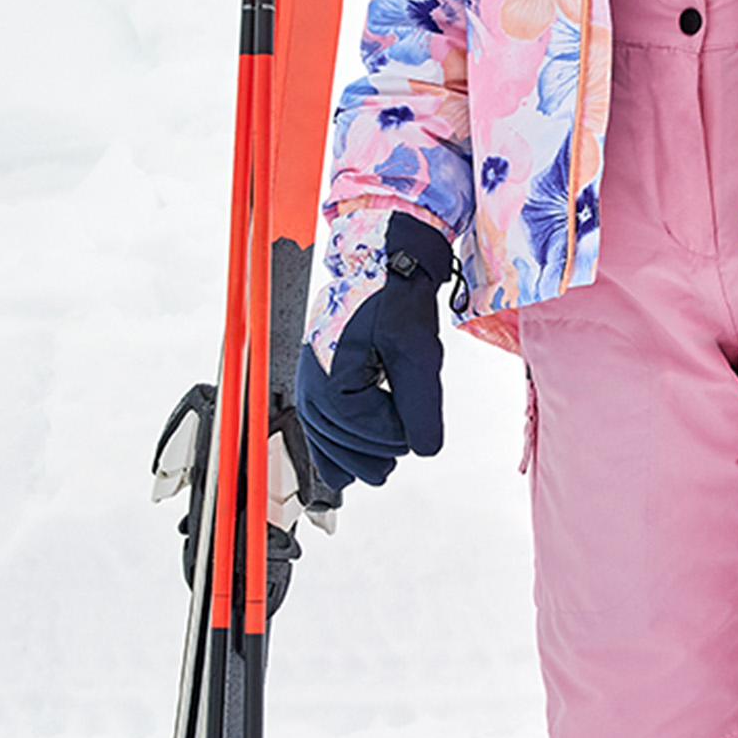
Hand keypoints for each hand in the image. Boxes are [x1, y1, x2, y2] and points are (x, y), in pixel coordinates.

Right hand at [295, 211, 451, 491]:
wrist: (382, 264)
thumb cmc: (395, 299)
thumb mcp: (418, 354)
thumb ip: (422, 406)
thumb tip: (425, 449)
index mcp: (331, 380)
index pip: (370, 434)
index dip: (401, 434)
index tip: (418, 419)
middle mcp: (312, 386)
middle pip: (347, 444)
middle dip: (380, 448)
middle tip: (406, 446)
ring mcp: (311, 383)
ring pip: (329, 442)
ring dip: (356, 458)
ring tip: (382, 471)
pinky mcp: (318, 380)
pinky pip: (320, 429)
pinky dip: (333, 452)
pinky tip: (344, 473)